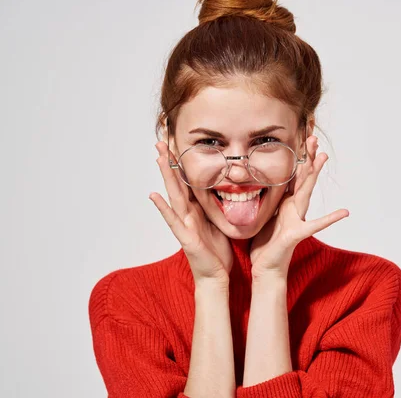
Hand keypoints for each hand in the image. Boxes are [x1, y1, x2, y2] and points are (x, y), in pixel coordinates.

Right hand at [149, 141, 232, 283]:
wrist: (216, 276)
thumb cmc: (219, 251)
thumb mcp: (222, 221)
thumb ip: (221, 205)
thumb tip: (232, 187)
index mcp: (198, 209)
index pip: (188, 180)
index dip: (182, 162)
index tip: (178, 142)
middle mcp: (188, 213)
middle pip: (177, 182)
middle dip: (169, 161)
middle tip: (161, 139)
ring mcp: (184, 224)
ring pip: (173, 194)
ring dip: (165, 175)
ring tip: (158, 156)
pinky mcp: (185, 237)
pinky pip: (173, 220)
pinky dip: (162, 207)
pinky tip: (153, 195)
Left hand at [250, 135, 348, 278]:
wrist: (265, 268)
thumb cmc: (264, 244)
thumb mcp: (261, 216)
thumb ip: (264, 200)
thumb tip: (254, 181)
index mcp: (284, 203)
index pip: (291, 175)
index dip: (296, 157)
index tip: (298, 138)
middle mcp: (293, 208)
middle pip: (302, 177)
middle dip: (307, 157)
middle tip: (313, 137)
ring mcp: (298, 219)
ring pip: (307, 191)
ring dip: (315, 173)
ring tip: (324, 156)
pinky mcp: (297, 233)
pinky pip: (315, 225)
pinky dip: (330, 218)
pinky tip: (344, 212)